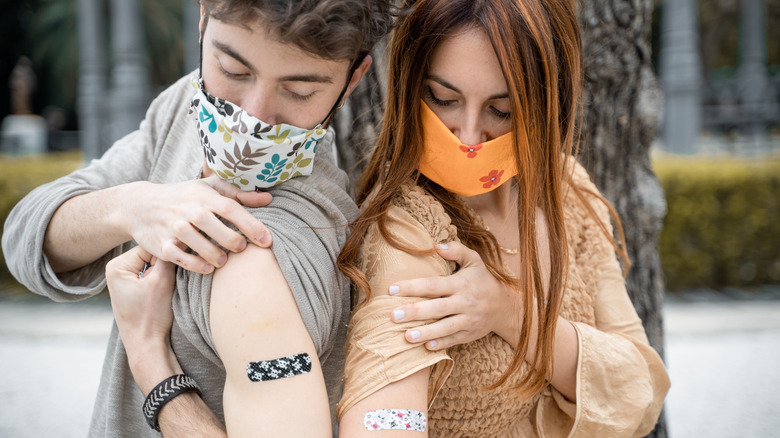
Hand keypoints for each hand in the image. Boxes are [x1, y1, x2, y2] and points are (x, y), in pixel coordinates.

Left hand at [106, 246, 175, 345]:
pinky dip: (161, 281)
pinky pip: (151, 275)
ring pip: (153, 265)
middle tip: (170, 283)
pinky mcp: (133, 289)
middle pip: (151, 255)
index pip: (150, 247)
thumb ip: (170, 256)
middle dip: (165, 265)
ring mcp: (124, 280)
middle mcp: (116, 269)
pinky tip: (163, 294)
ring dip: (165, 274)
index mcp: (117, 266)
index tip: (177, 269)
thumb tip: (179, 238)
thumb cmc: (151, 316)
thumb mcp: (162, 281)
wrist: (146, 345)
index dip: (168, 257)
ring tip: (166, 290)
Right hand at [122, 170, 272, 273]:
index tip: (267, 240)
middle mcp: (189, 211)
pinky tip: (208, 267)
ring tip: (225, 260)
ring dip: (217, 256)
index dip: (251, 225)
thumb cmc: (183, 196)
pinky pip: (182, 259)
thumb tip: (268, 199)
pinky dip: (197, 266)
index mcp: (203, 196)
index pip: (231, 209)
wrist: (140, 205)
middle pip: (217, 228)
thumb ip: (238, 194)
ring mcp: (174, 229)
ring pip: (200, 246)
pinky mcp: (162, 245)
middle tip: (243, 248)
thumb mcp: (208, 187)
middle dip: (234, 242)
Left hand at [387, 241, 521, 349]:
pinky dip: (441, 344)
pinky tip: (426, 347)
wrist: (504, 305)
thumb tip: (436, 246)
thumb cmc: (482, 280)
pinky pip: (454, 340)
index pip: (433, 285)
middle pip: (437, 308)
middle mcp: (464, 302)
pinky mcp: (469, 334)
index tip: (391, 289)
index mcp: (460, 284)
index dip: (412, 287)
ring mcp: (468, 320)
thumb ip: (456, 250)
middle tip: (393, 315)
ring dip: (426, 332)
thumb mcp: (474, 260)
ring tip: (407, 336)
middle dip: (414, 312)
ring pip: (445, 327)